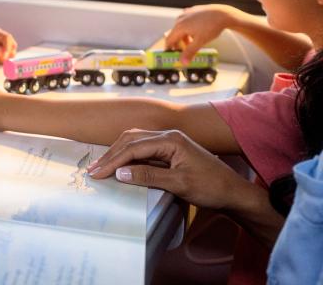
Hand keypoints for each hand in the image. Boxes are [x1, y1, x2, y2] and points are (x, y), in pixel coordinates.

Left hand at [0, 28, 17, 72]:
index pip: (7, 38)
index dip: (7, 47)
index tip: (3, 58)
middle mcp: (2, 39)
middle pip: (13, 45)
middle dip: (7, 54)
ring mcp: (4, 48)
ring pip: (13, 54)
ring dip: (6, 59)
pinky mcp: (5, 57)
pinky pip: (11, 61)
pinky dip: (6, 64)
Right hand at [87, 128, 250, 209]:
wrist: (233, 192)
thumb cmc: (211, 187)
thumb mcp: (179, 184)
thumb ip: (149, 176)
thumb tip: (121, 174)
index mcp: (170, 139)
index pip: (134, 147)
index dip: (114, 161)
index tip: (98, 174)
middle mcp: (167, 135)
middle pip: (131, 140)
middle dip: (111, 155)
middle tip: (94, 170)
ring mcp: (168, 141)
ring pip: (135, 142)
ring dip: (117, 154)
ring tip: (101, 167)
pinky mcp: (169, 150)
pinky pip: (142, 149)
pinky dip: (128, 156)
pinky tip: (120, 165)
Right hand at [164, 4, 241, 63]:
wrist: (223, 13)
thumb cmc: (211, 27)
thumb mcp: (200, 42)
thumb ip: (190, 52)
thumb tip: (183, 62)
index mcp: (179, 26)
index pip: (169, 40)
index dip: (169, 49)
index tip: (171, 56)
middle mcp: (180, 18)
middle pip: (175, 34)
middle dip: (179, 44)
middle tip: (185, 52)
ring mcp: (186, 13)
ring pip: (181, 28)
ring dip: (184, 38)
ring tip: (193, 44)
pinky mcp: (192, 10)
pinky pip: (186, 22)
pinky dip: (188, 30)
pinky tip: (197, 33)